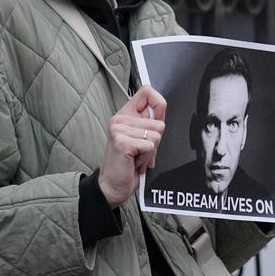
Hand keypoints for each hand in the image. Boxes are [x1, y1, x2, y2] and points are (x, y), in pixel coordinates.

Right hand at [98, 85, 166, 206]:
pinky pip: (150, 146)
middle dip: (156, 140)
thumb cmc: (128, 162)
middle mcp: (120, 119)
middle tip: (140, 150)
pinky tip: (134, 161)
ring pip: (157, 135)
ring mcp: (119, 129)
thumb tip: (161, 106)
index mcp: (125, 114)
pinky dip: (146, 158)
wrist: (113, 184)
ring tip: (136, 156)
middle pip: (159, 122)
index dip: (159, 103)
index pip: (147, 91)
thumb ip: (150, 122)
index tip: (157, 117)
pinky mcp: (122, 142)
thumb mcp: (141, 137)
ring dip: (150, 151)